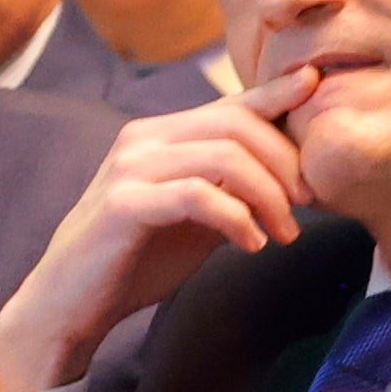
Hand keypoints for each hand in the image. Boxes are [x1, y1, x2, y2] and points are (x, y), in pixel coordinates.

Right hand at [0, 67, 320, 391]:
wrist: (73, 302)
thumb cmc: (138, 257)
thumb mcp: (198, 215)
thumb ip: (234, 187)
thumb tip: (294, 176)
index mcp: (164, 134)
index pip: (232, 104)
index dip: (278, 95)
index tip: (317, 89)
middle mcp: (145, 138)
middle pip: (237, 124)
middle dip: (285, 163)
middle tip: (309, 205)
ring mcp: (131, 168)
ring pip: (224, 156)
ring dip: (268, 196)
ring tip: (284, 234)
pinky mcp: (124, 204)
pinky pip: (197, 195)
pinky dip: (236, 219)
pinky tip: (252, 245)